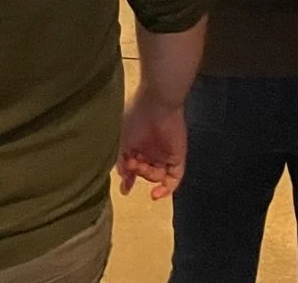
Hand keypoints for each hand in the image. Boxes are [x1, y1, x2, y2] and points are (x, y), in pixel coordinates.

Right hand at [117, 87, 187, 201]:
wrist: (157, 104)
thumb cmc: (135, 118)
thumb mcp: (121, 139)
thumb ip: (121, 160)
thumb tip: (123, 179)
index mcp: (137, 142)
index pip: (133, 165)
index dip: (129, 178)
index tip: (124, 189)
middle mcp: (151, 149)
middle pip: (145, 171)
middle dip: (137, 173)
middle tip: (132, 164)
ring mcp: (165, 153)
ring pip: (157, 175)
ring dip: (148, 176)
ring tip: (141, 166)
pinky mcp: (177, 157)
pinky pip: (173, 178)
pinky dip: (166, 189)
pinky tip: (155, 193)